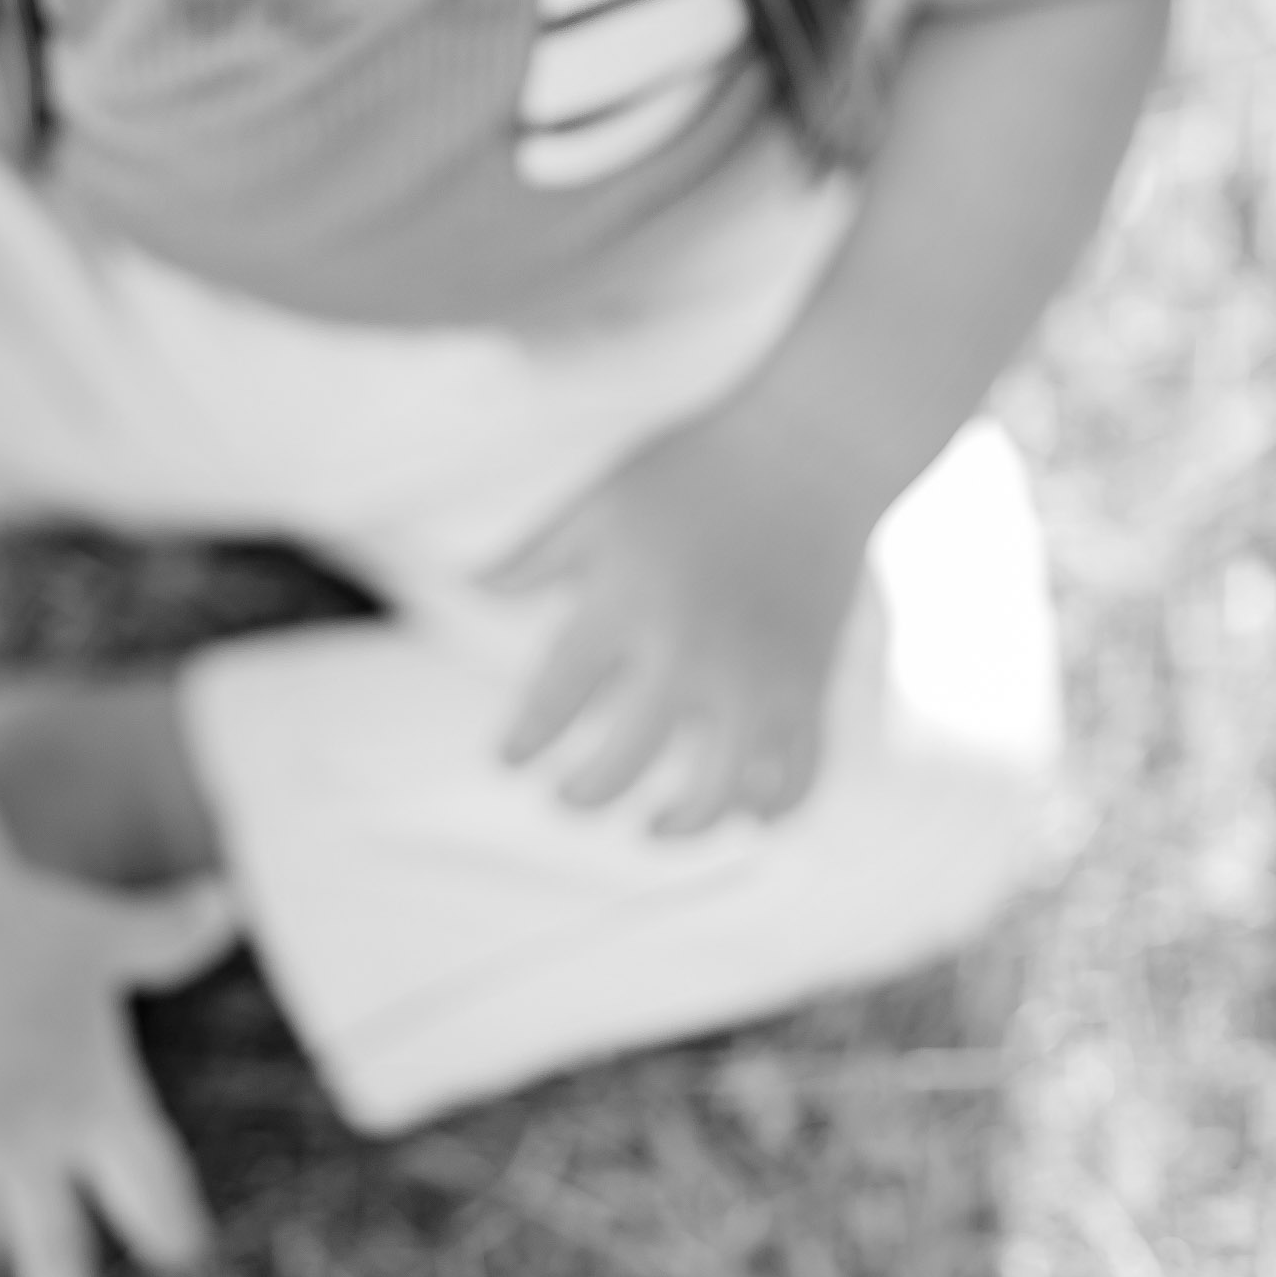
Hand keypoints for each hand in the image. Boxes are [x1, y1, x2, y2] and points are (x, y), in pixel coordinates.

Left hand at [490, 409, 873, 834]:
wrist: (808, 449)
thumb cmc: (693, 468)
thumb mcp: (599, 502)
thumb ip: (532, 555)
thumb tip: (466, 588)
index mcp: (622, 606)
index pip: (550, 701)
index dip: (523, 741)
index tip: (507, 759)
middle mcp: (685, 655)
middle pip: (618, 765)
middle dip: (580, 794)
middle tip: (563, 799)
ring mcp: (754, 680)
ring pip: (710, 795)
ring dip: (675, 826)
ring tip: (650, 827)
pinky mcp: (809, 687)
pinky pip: (796, 778)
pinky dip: (771, 810)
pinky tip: (743, 813)